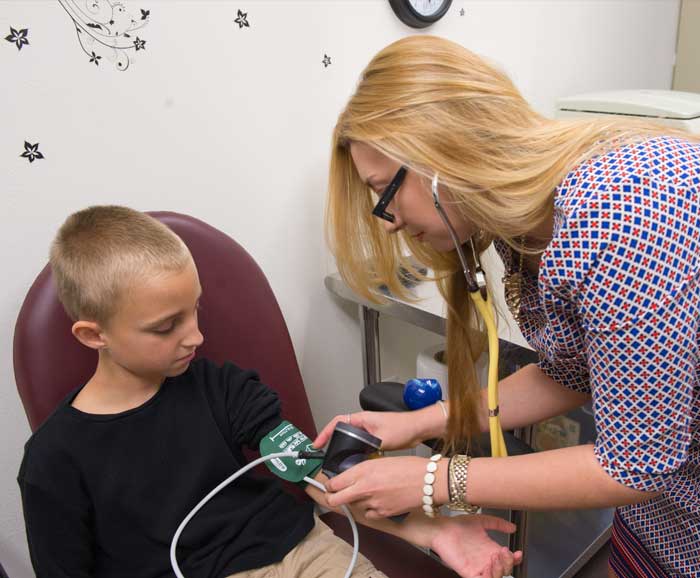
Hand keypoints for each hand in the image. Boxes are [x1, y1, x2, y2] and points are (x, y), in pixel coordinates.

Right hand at [313, 409, 437, 451]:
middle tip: (323, 453)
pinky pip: (359, 443)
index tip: (317, 444)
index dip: (324, 433)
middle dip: (331, 441)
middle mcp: (363, 422)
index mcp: (362, 418)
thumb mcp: (382, 438)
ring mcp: (369, 429)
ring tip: (335, 458)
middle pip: (341, 430)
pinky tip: (354, 460)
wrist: (418, 428)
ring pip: (350, 438)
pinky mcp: (375, 436)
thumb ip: (367, 445)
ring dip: (342, 446)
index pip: (336, 422)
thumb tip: (354, 455)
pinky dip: (354, 450)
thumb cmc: (403, 427)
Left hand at [324, 456, 427, 516]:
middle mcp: (364, 488)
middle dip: (332, 498)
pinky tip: (378, 501)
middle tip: (335, 494)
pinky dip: (370, 509)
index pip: (334, 482)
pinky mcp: (382, 514)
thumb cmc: (408, 466)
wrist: (429, 481)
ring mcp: (372, 503)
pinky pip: (368, 514)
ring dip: (354, 502)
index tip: (331, 484)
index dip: (330, 484)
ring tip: (366, 494)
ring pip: (352, 507)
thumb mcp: (380, 461)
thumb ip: (363, 469)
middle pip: (334, 499)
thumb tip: (351, 475)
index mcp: (363, 470)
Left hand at [427, 514, 522, 577]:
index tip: (518, 552)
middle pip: (505, 570)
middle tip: (504, 551)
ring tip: (495, 557)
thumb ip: (497, 523)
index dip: (516, 559)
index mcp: (490, 549)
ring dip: (500, 569)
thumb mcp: (482, 521)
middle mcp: (486, 560)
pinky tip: (489, 566)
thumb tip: (513, 527)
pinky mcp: (468, 572)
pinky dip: (490, 577)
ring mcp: (478, 567)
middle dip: (508, 562)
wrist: (441, 528)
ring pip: (497, 577)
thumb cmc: (457, 525)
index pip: (508, 560)